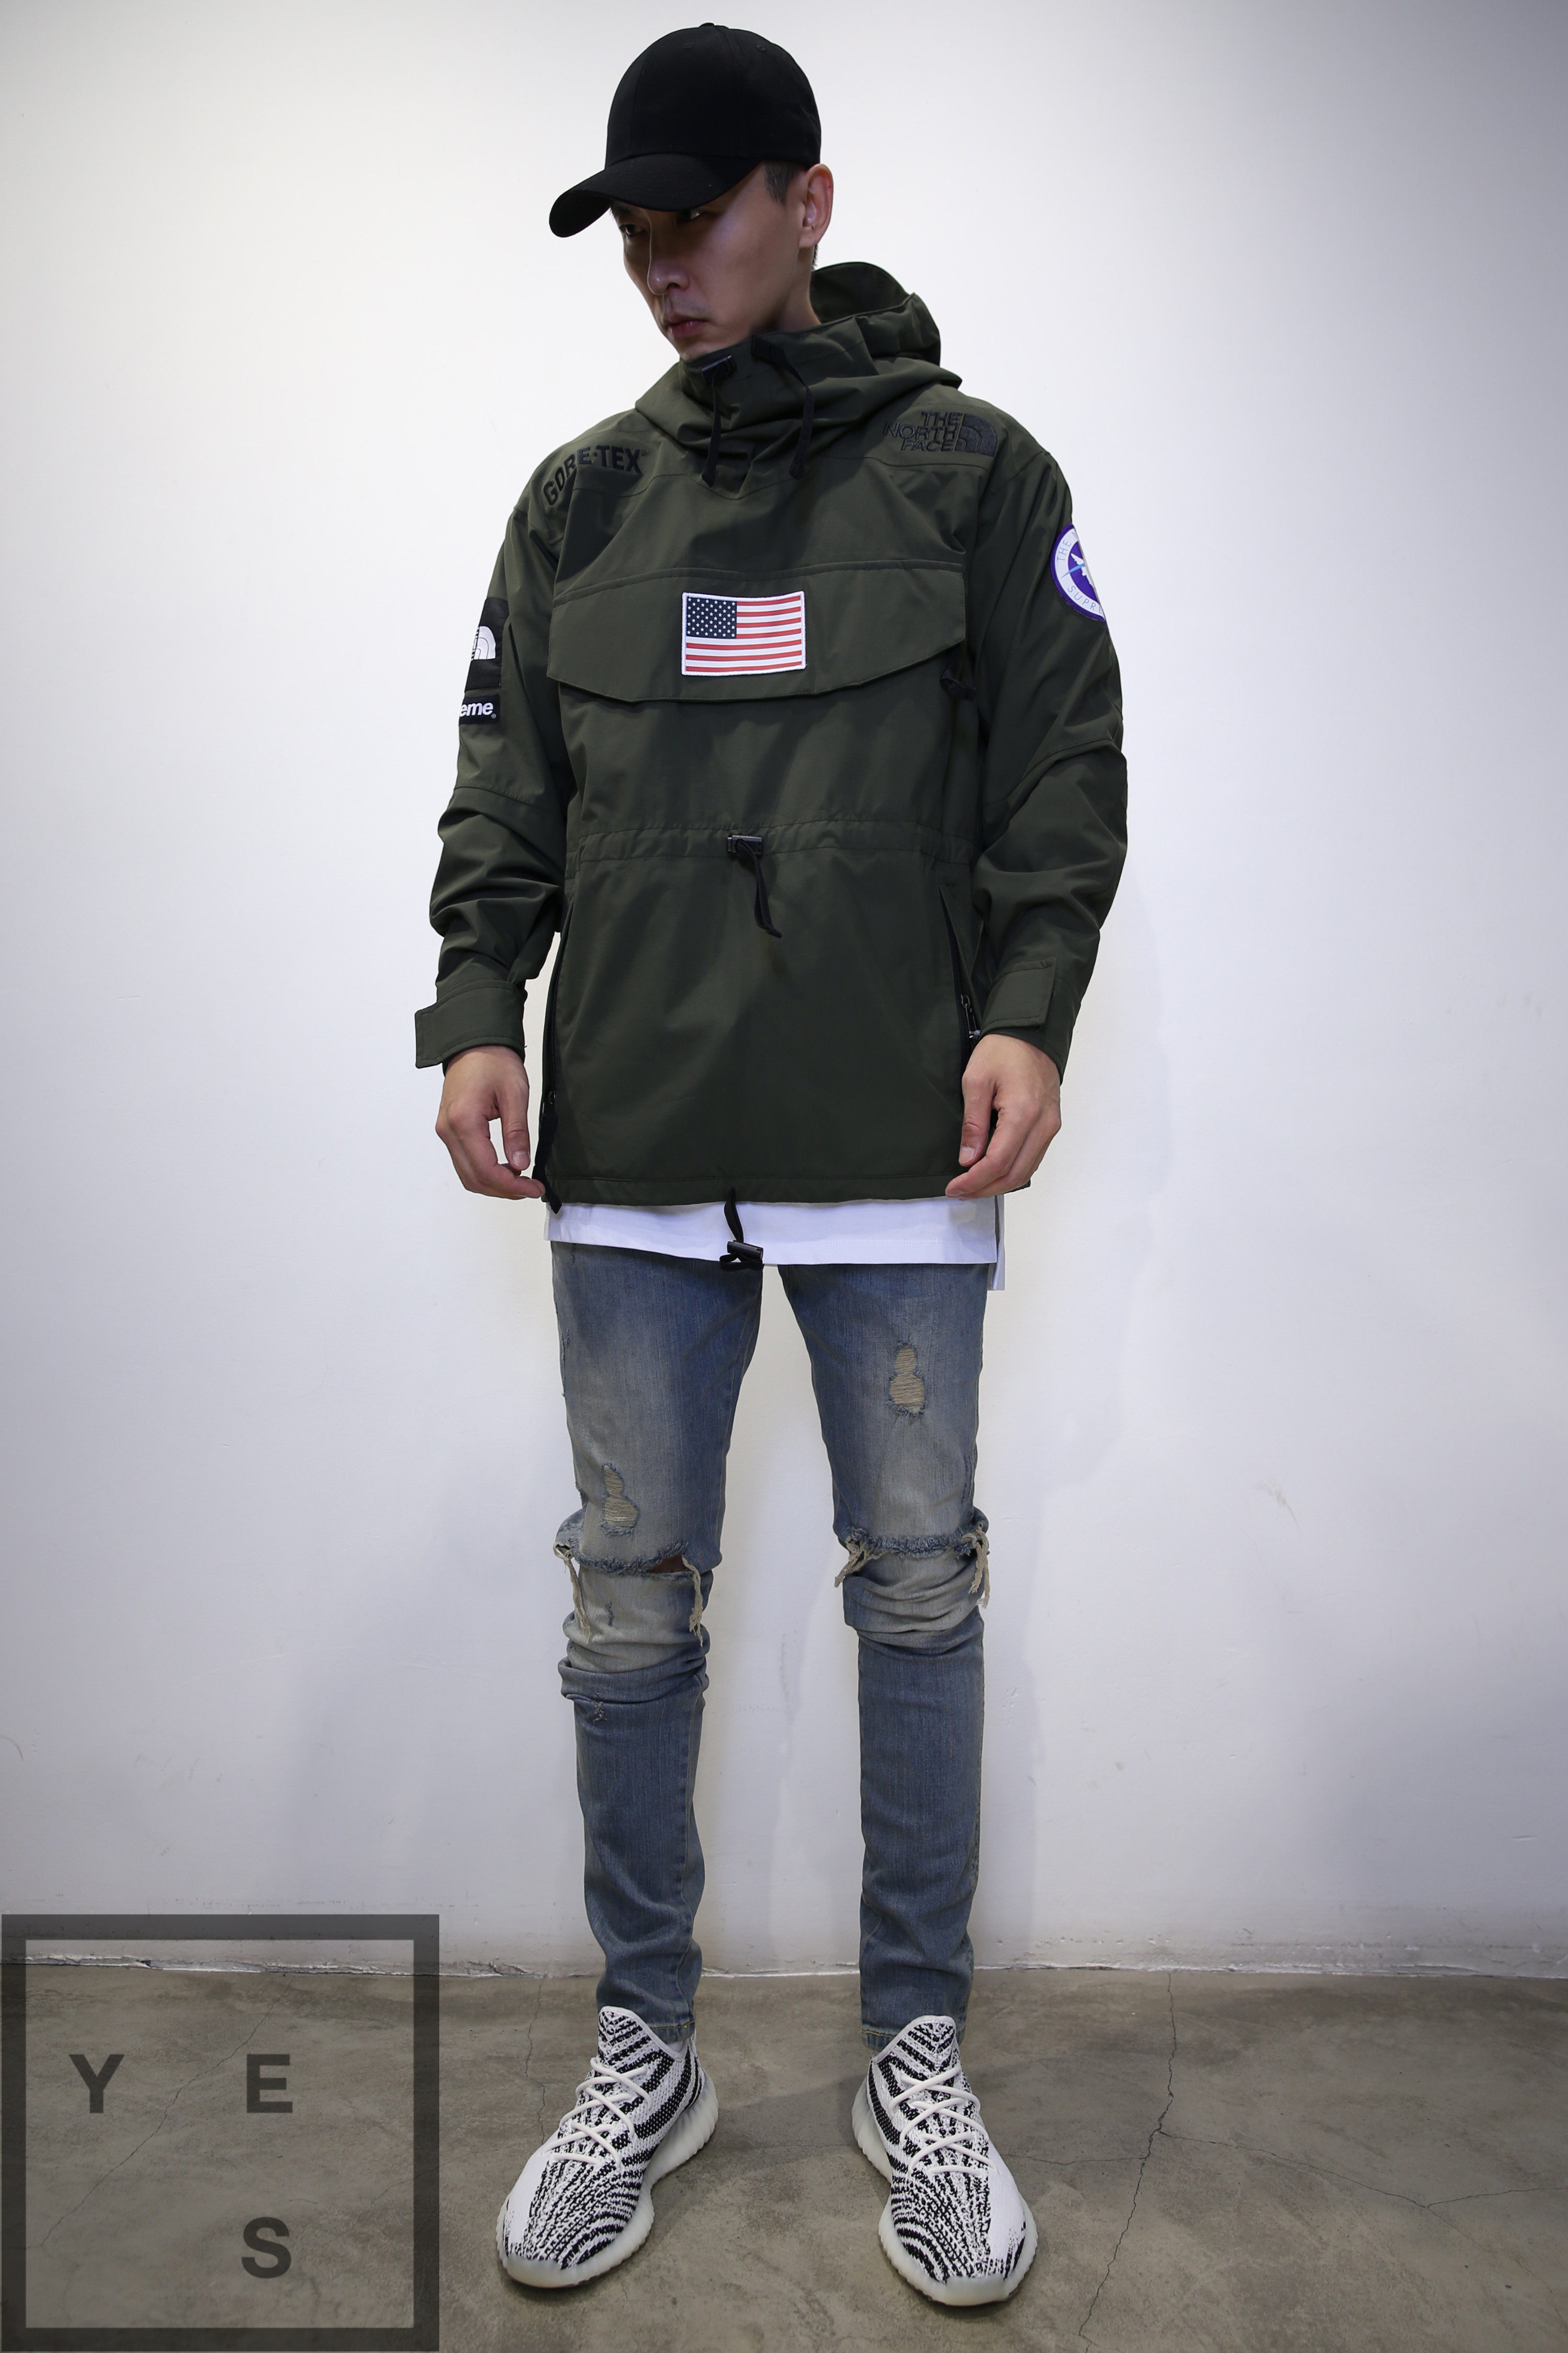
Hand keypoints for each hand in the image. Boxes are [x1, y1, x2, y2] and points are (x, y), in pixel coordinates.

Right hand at [435, 1046, 544, 1198]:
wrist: (474, 1044)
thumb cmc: (493, 1061)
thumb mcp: (515, 1094)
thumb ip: (517, 1132)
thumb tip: (520, 1164)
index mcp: (464, 1121)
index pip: (486, 1170)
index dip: (511, 1186)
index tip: (534, 1188)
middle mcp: (448, 1130)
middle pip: (474, 1178)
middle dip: (504, 1190)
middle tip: (530, 1188)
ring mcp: (445, 1131)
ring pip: (467, 1175)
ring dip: (494, 1184)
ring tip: (521, 1180)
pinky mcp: (448, 1129)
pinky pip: (464, 1162)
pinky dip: (484, 1172)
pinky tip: (505, 1168)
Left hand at [944, 1034, 1060, 1198]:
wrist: (1031, 1033)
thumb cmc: (1003, 1050)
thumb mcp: (976, 1081)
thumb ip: (973, 1124)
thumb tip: (968, 1159)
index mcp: (1023, 1113)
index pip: (997, 1162)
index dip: (974, 1181)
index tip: (954, 1187)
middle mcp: (1043, 1125)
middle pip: (1015, 1174)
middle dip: (985, 1188)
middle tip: (961, 1191)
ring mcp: (1050, 1126)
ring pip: (1027, 1171)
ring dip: (1000, 1183)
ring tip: (974, 1186)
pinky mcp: (1051, 1124)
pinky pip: (1033, 1158)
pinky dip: (1013, 1171)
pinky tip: (993, 1172)